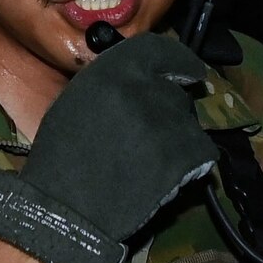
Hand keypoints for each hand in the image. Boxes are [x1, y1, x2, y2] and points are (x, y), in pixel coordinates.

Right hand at [0, 33, 218, 262]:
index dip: (178, 61)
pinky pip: (201, 150)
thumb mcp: (75, 103)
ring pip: (190, 122)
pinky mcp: (184, 155)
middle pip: (176, 91)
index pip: (161, 50)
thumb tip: (142, 80)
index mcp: (113, 71)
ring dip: (178, 137)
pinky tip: (168, 174)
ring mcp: (169, 122)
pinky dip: (190, 161)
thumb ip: (112, 83)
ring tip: (152, 159)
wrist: (68, 211)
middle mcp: (145, 89)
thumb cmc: (61, 160)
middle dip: (170, 109)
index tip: (188, 72)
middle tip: (153, 133)